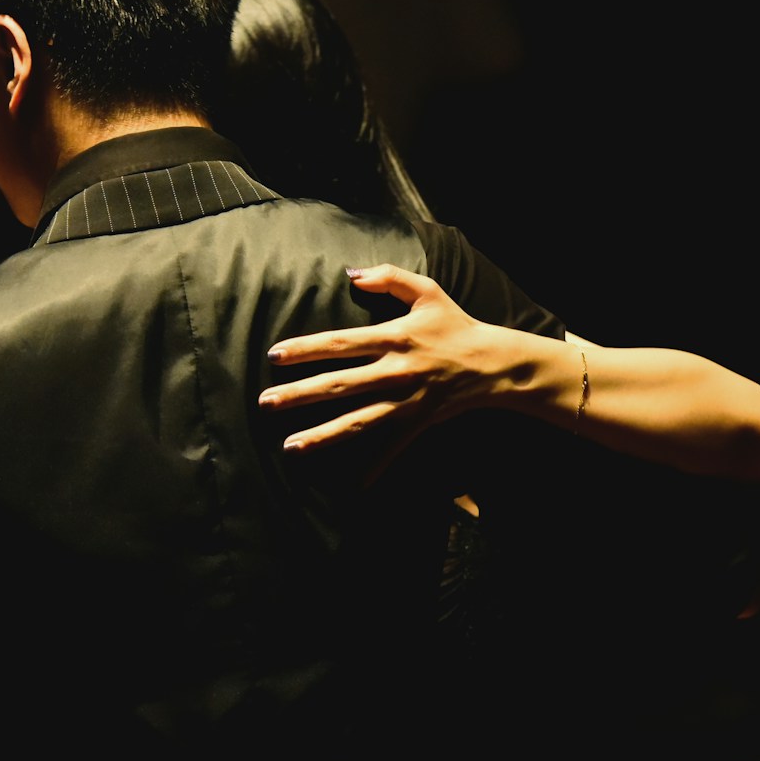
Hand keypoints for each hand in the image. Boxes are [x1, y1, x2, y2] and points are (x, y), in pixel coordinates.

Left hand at [260, 264, 508, 471]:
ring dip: (324, 435)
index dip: (306, 349)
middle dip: (300, 394)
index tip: (274, 356)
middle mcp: (396, 371)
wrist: (494, 364)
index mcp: (393, 337)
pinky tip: (353, 486)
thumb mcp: (427, 292)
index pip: (341, 343)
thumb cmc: (454, 325)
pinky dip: (376, 466)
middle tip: (265, 402)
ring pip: (359, 420)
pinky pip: (394, 447)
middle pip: (341, 384)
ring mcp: (406, 400)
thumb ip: (389, 277)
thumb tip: (352, 274)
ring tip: (290, 446)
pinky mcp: (418, 422)